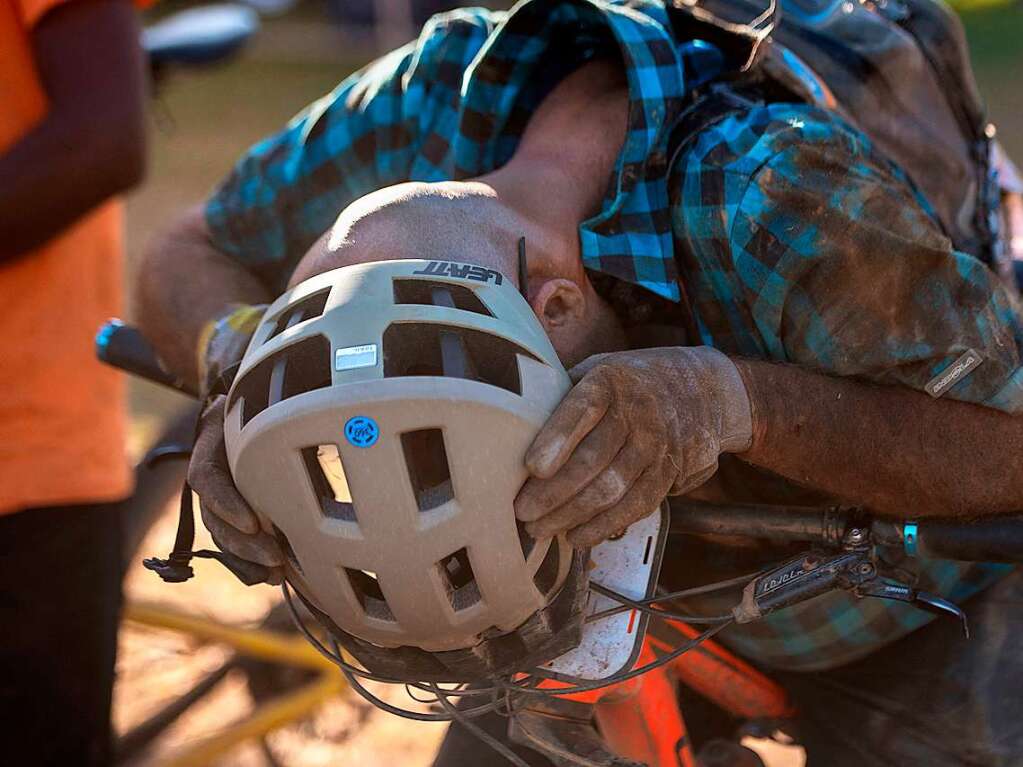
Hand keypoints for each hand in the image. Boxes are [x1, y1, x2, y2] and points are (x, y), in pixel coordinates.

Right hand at [187, 395, 284, 582]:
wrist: (255, 413)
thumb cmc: (263, 408)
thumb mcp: (264, 406)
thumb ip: (279, 417)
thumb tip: (320, 424)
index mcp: (211, 447)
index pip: (207, 478)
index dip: (226, 503)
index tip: (252, 523)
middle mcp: (211, 479)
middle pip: (214, 517)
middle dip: (244, 543)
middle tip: (274, 557)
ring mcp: (219, 501)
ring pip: (222, 538)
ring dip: (247, 560)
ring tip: (275, 574)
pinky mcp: (233, 517)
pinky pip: (232, 547)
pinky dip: (249, 565)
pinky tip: (271, 577)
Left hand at [514, 346, 752, 547]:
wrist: (701, 389)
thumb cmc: (627, 383)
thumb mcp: (598, 369)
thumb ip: (561, 389)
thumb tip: (507, 416)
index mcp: (611, 381)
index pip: (583, 408)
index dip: (557, 438)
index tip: (531, 466)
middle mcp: (638, 412)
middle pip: (594, 458)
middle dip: (554, 491)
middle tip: (520, 512)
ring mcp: (656, 445)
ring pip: (613, 488)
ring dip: (572, 514)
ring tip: (538, 529)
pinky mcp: (668, 473)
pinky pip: (636, 506)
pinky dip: (604, 526)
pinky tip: (576, 536)